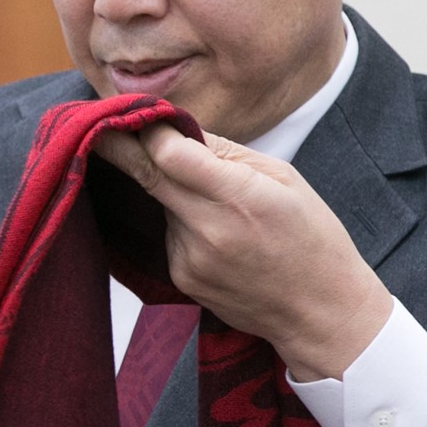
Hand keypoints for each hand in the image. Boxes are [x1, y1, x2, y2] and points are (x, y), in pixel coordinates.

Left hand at [96, 122, 391, 380]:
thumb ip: (227, 152)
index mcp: (239, 197)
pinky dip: (181, 220)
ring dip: (170, 189)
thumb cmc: (312, 238)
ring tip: (215, 200)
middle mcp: (207, 230)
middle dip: (124, 147)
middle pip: (146, 176)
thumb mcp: (284, 178)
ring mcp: (190, 258)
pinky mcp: (182, 278)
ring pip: (160, 203)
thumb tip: (179, 127)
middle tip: (106, 124)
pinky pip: (168, 232)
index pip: (168, 155)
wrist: (320, 313)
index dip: (147, 130)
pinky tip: (216, 231)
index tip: (138, 114)